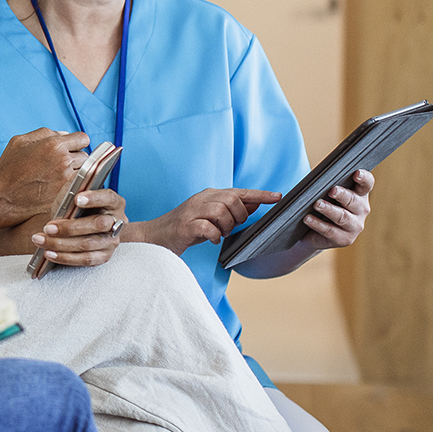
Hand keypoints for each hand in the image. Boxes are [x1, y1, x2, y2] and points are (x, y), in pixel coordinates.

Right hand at [0, 128, 89, 226]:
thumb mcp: (19, 142)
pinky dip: (73, 187)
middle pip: (85, 156)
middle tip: (61, 166)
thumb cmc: (7, 169)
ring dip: (76, 174)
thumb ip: (44, 133)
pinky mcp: (66, 196)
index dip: (77, 143)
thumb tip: (64, 134)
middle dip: (75, 159)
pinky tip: (60, 188)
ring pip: (85, 173)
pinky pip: (80, 187)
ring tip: (59, 178)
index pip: (82, 138)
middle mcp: (63, 160)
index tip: (70, 149)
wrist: (1, 200)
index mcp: (53, 144)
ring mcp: (66, 180)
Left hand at [30, 188, 126, 267]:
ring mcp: (112, 242)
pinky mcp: (103, 256)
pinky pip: (85, 259)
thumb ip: (74, 189)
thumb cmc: (76, 207)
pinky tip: (49, 253)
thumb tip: (70, 191)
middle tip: (48, 227)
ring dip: (61, 244)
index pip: (108, 197)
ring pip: (88, 244)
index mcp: (114, 202)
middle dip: (70, 227)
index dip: (94, 198)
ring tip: (41, 240)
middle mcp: (117, 222)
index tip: (76, 199)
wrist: (78, 225)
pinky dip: (65, 257)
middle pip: (98, 224)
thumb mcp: (75, 194)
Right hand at [126, 188, 279, 255]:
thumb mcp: (211, 218)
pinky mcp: (185, 225)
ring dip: (226, 226)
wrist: (154, 236)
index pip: (239, 191)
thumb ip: (231, 211)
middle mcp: (201, 199)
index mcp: (208, 195)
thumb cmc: (185, 228)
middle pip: (232, 199)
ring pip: (221, 211)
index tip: (278, 196)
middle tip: (230, 228)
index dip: (260, 194)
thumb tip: (255, 205)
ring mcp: (191, 211)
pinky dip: (213, 235)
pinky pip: (207, 227)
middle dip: (238, 216)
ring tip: (219, 234)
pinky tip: (211, 239)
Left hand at [300, 169, 372, 250]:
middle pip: (353, 200)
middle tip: (332, 190)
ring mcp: (355, 226)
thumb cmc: (319, 204)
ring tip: (317, 204)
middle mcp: (361, 210)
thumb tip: (297, 187)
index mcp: (359, 194)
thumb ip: (319, 185)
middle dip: (342, 195)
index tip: (356, 173)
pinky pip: (330, 231)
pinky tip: (307, 218)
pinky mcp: (345, 239)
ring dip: (329, 210)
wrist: (311, 232)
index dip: (364, 178)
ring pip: (342, 217)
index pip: (366, 184)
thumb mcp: (321, 192)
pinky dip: (318, 224)